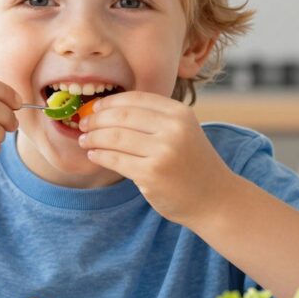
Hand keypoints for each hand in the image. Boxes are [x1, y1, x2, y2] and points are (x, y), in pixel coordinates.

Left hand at [77, 91, 233, 224]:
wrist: (214, 198)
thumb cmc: (192, 164)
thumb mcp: (182, 131)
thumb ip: (155, 119)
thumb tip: (108, 109)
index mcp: (180, 113)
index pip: (136, 98)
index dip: (110, 102)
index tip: (95, 107)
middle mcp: (173, 129)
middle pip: (122, 116)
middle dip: (97, 119)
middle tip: (83, 123)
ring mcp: (163, 152)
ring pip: (114, 137)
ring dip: (93, 137)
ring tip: (84, 140)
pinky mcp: (151, 174)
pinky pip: (115, 160)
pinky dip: (100, 155)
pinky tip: (94, 154)